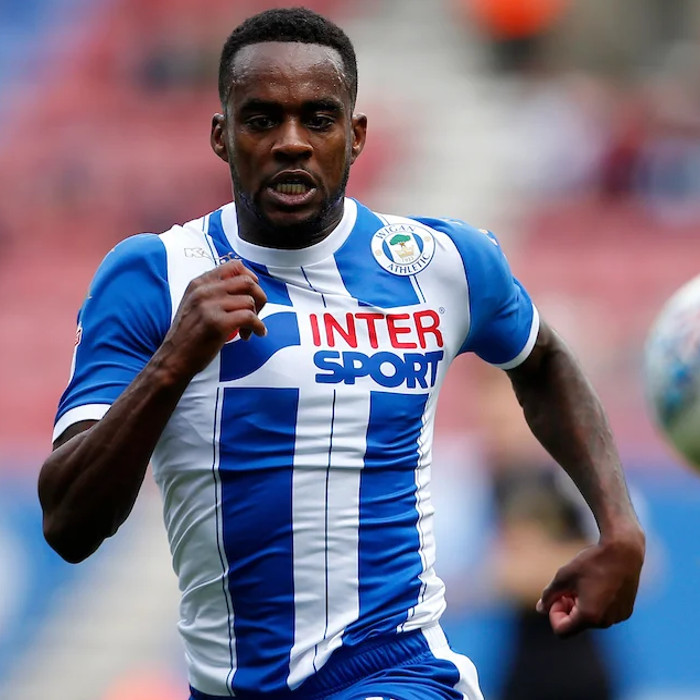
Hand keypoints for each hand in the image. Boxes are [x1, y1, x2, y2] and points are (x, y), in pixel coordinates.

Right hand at [160, 259, 266, 376]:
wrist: (173, 358)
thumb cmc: (188, 335)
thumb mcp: (195, 304)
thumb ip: (214, 292)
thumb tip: (244, 286)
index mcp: (199, 283)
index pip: (234, 266)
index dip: (250, 278)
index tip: (253, 293)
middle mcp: (203, 291)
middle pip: (247, 281)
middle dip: (259, 297)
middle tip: (256, 313)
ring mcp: (209, 306)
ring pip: (250, 301)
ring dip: (256, 317)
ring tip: (248, 330)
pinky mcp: (217, 323)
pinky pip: (249, 318)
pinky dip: (258, 326)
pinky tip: (255, 334)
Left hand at [536, 528, 644, 637]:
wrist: (623, 551)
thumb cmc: (591, 562)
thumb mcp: (563, 577)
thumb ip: (550, 595)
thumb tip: (540, 609)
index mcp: (589, 616)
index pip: (561, 631)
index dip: (554, 613)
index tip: (558, 595)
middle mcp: (606, 622)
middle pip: (576, 625)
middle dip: (567, 608)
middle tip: (568, 588)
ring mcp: (618, 618)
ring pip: (590, 620)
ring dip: (581, 606)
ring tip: (583, 584)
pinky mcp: (626, 611)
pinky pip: (604, 614)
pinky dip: (596, 604)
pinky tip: (598, 584)